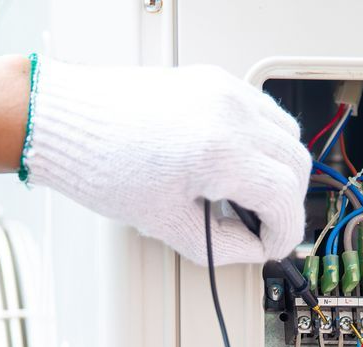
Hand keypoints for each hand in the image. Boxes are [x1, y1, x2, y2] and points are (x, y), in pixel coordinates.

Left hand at [25, 59, 310, 265]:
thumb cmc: (100, 164)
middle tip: (264, 230)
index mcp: (219, 152)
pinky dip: (262, 143)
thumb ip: (218, 244)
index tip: (270, 247)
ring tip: (248, 199)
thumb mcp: (164, 222)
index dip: (284, 232)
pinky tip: (236, 167)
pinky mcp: (212, 81)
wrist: (66, 122)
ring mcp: (224, 92)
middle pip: (296, 164)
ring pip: (286, 135)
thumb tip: (249, 249)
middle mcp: (229, 114)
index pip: (284, 197)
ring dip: (279, 171)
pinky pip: (261, 112)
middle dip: (285, 204)